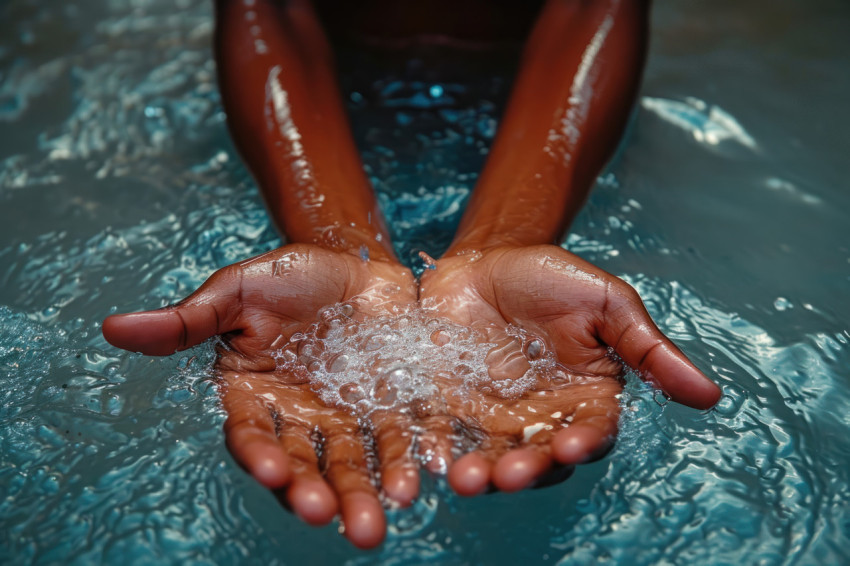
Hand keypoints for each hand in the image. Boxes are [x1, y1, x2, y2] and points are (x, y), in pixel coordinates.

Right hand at [103, 244, 421, 548]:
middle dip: (316, 492)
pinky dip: (407, 461)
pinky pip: (400, 438)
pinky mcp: (392, 406)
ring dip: (364, 493)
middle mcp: (300, 416)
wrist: (355, 263)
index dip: (259, 453)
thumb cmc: (290, 276)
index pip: (252, 434)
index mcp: (256, 395)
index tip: (270, 470)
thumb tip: (112, 329)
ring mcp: (348, 416)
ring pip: (354, 463)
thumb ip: (188, 320)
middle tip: (328, 516)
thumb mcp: (238, 290)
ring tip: (374, 524)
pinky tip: (418, 481)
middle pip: (305, 464)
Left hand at [418, 245, 720, 495]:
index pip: (591, 431)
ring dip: (481, 472)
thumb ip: (647, 349)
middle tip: (510, 474)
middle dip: (526, 469)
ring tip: (467, 478)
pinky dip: (436, 449)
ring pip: (490, 455)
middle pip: (538, 456)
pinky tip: (428, 457)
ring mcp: (493, 416)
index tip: (573, 444)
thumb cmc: (552, 278)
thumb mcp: (607, 303)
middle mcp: (541, 417)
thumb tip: (711, 395)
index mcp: (586, 398)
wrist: (488, 258)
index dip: (584, 441)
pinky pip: (444, 434)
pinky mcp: (450, 406)